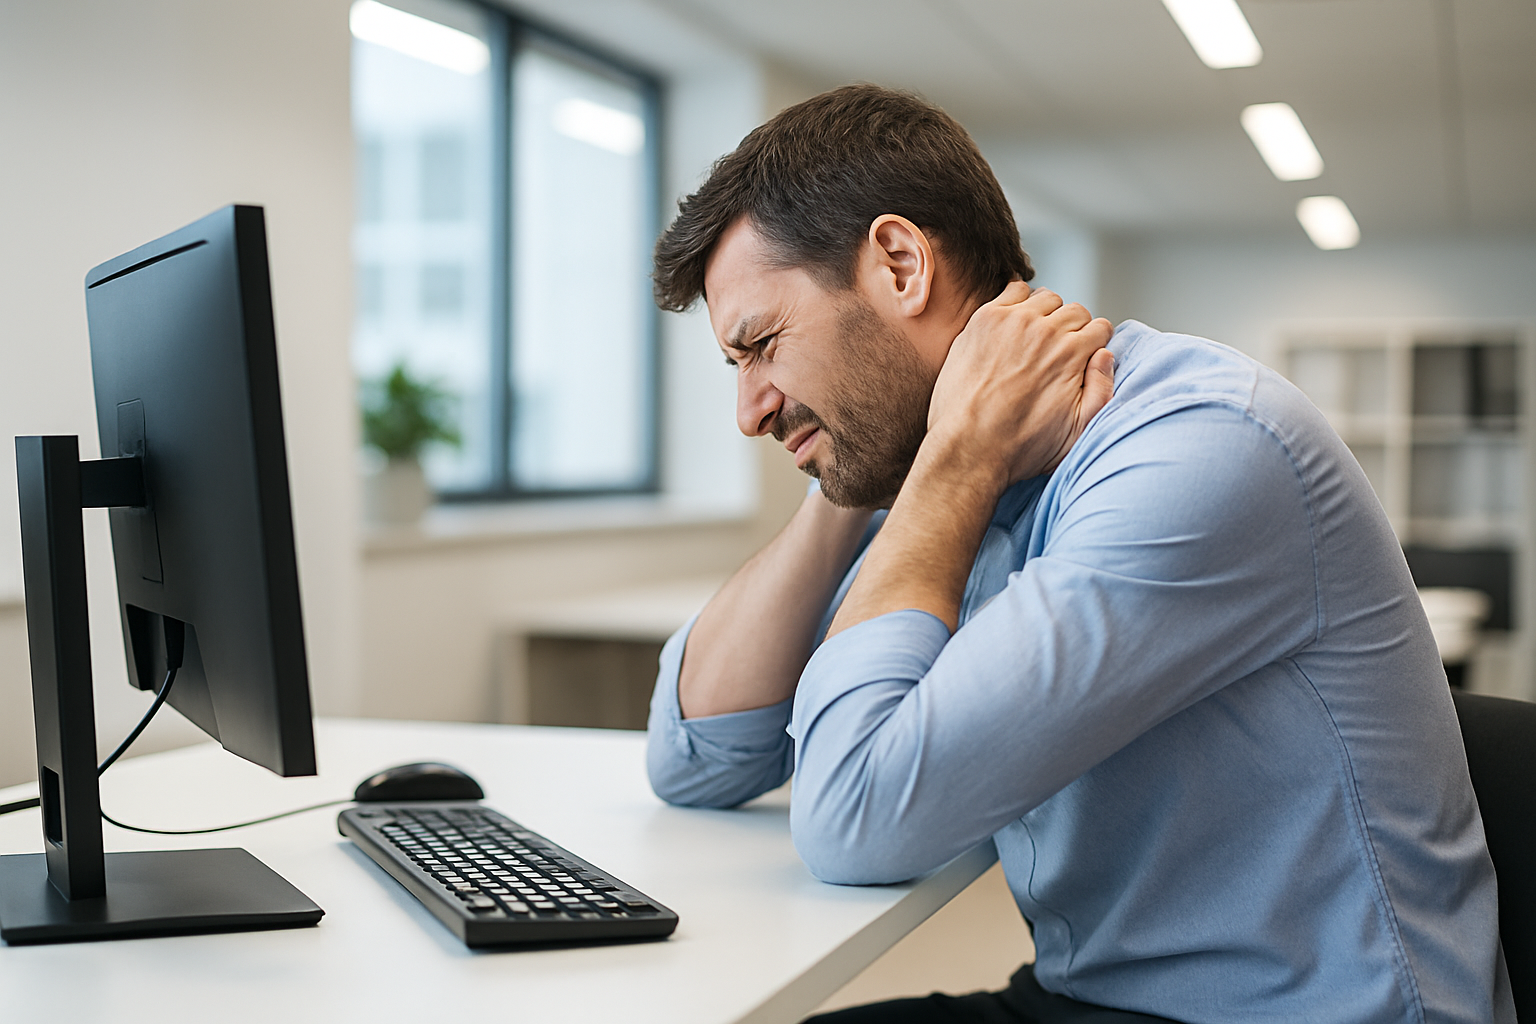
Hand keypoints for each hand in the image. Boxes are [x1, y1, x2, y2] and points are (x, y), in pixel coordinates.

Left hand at [926, 282, 1114, 489]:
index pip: (1100, 328)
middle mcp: (1045, 330)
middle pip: (1075, 311)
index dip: (1093, 344)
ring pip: (1046, 298)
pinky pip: (1012, 290)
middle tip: (1056, 353)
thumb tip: (1105, 355)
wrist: (968, 447)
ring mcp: (1013, 320)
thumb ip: (1103, 391)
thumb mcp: (1078, 431)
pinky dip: (1018, 301)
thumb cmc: (1021, 446)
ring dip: (1046, 314)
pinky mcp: (985, 318)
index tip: (1080, 358)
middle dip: (1073, 330)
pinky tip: (1014, 323)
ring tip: (1034, 340)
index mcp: (1072, 353)